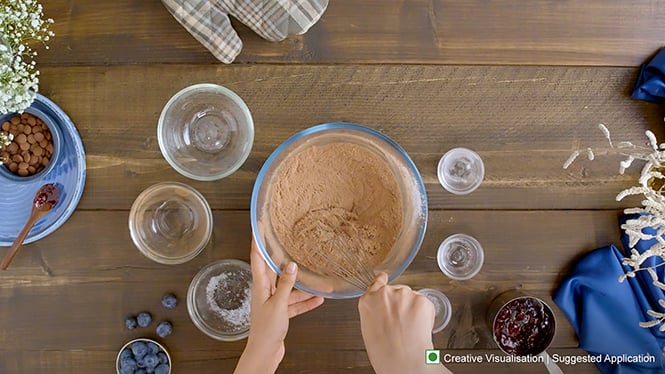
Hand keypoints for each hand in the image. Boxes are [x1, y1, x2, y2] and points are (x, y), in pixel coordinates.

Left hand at [234, 239, 324, 373]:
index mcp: (260, 284)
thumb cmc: (266, 330)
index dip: (257, 239)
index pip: (257, 256)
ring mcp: (274, 301)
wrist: (265, 353)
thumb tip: (291, 265)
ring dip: (304, 285)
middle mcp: (265, 290)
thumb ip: (286, 284)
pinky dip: (306, 300)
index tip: (259, 225)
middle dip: (284, 257)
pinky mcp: (281, 312)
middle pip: (275, 269)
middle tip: (291, 242)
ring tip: (320, 280)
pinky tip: (319, 298)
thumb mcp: (278, 304)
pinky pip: (295, 302)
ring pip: (290, 287)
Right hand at [358, 273, 451, 373]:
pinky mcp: (422, 299)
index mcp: (367, 301)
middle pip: (397, 291)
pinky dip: (426, 315)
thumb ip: (374, 313)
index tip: (385, 279)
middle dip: (401, 303)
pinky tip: (419, 328)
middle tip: (402, 323)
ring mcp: (404, 294)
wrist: (403, 361)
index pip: (377, 282)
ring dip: (414, 309)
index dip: (383, 282)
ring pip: (412, 297)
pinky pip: (425, 304)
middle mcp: (384, 293)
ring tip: (410, 329)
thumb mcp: (369, 330)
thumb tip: (383, 312)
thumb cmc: (384, 354)